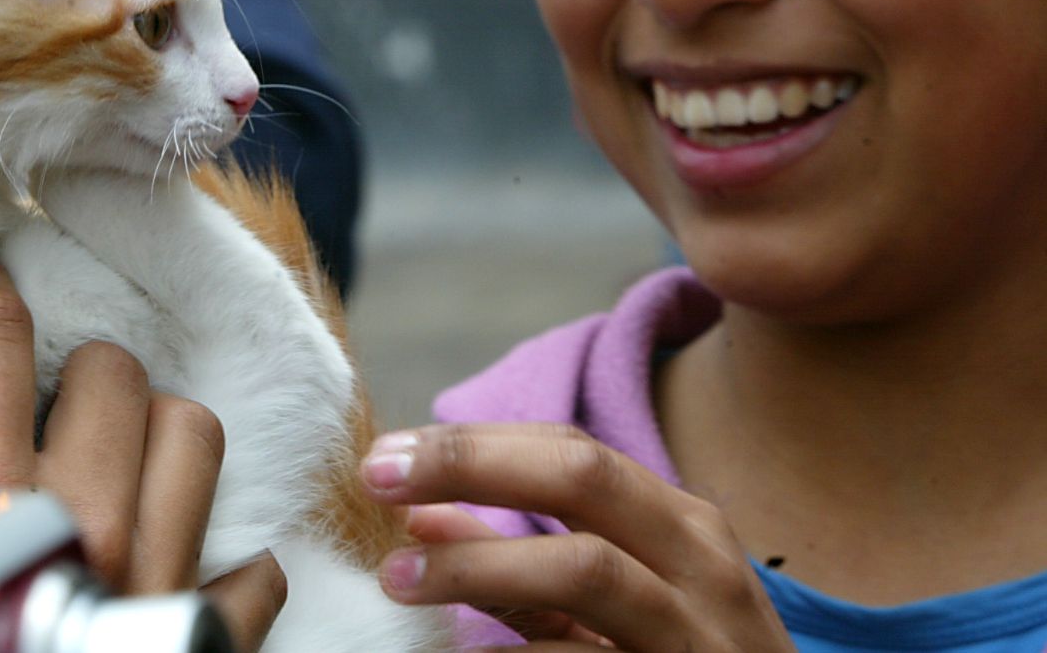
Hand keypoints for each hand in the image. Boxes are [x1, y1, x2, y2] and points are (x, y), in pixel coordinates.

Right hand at [0, 259, 284, 648]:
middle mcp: (79, 525)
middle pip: (113, 373)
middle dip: (68, 369)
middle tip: (32, 397)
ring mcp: (148, 586)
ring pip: (194, 440)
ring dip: (152, 436)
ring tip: (103, 457)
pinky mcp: (194, 646)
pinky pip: (251, 571)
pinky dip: (221, 560)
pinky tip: (163, 561)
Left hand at [360, 424, 793, 651]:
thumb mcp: (616, 610)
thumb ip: (521, 569)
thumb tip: (417, 520)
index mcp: (680, 526)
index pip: (570, 449)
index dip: (472, 444)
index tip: (383, 455)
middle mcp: (701, 566)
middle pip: (581, 476)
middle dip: (470, 464)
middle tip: (376, 479)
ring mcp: (701, 634)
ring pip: (585, 569)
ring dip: (478, 566)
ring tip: (397, 580)